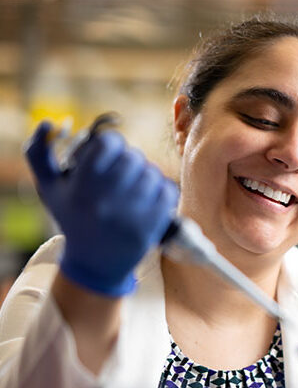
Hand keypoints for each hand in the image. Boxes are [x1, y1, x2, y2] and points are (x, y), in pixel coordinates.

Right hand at [25, 121, 177, 295]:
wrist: (95, 263)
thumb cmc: (74, 218)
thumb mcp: (50, 189)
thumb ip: (39, 154)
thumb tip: (47, 124)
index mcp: (82, 187)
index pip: (109, 143)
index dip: (112, 144)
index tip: (109, 154)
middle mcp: (106, 200)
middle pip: (134, 157)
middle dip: (130, 161)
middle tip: (124, 174)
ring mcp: (131, 214)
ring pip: (153, 172)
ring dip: (147, 176)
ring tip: (135, 189)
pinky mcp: (152, 226)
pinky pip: (169, 191)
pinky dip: (162, 192)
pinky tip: (149, 200)